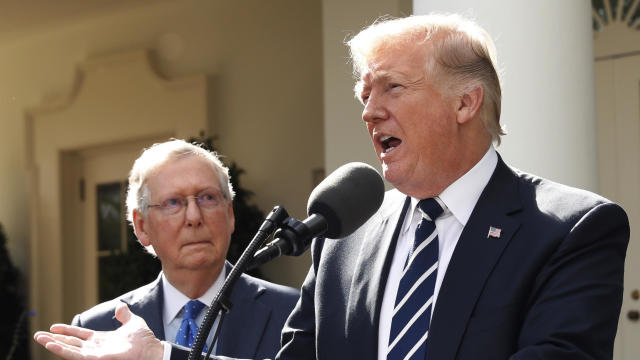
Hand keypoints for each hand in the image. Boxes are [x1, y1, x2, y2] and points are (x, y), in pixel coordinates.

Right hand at [34, 302, 164, 359]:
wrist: (151, 349)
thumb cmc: (144, 340)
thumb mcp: (132, 322)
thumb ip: (124, 315)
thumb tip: (120, 306)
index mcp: (101, 339)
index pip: (80, 335)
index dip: (67, 331)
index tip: (53, 327)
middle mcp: (95, 348)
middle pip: (70, 343)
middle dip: (54, 340)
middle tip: (38, 336)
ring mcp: (94, 354)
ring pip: (70, 350)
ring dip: (54, 345)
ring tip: (40, 339)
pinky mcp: (96, 359)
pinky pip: (76, 356)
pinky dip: (64, 351)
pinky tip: (53, 346)